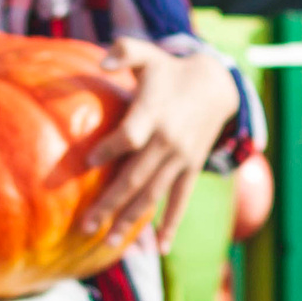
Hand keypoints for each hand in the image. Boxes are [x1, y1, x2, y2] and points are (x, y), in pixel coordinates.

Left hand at [79, 38, 240, 253]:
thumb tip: (103, 58)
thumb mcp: (148, 54)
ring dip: (131, 221)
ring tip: (110, 243)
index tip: (88, 163)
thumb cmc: (169, 71)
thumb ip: (125, 51)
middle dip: (110, 203)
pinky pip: (180, 200)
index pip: (130, 136)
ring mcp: (180, 159)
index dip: (110, 149)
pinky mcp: (190, 169)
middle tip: (85, 227)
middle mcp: (167, 140)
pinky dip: (172, 224)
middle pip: (136, 177)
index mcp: (154, 113)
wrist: (216, 85)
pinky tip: (161, 249)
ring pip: (153, 195)